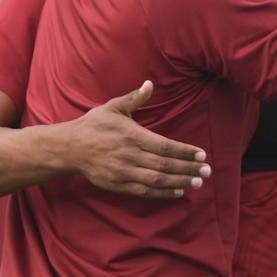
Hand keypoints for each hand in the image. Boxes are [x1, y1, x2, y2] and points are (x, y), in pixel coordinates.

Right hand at [64, 80, 211, 198]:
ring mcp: (123, 172)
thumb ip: (134, 98)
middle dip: (188, 169)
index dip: (185, 151)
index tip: (201, 154)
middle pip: (165, 164)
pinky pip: (144, 191)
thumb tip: (149, 84)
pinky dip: (162, 193)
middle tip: (206, 172)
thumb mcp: (113, 107)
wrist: (69, 148)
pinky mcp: (117, 185)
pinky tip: (177, 192)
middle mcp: (129, 155)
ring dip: (179, 182)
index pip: (165, 145)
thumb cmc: (94, 125)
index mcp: (132, 135)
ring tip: (197, 183)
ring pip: (157, 180)